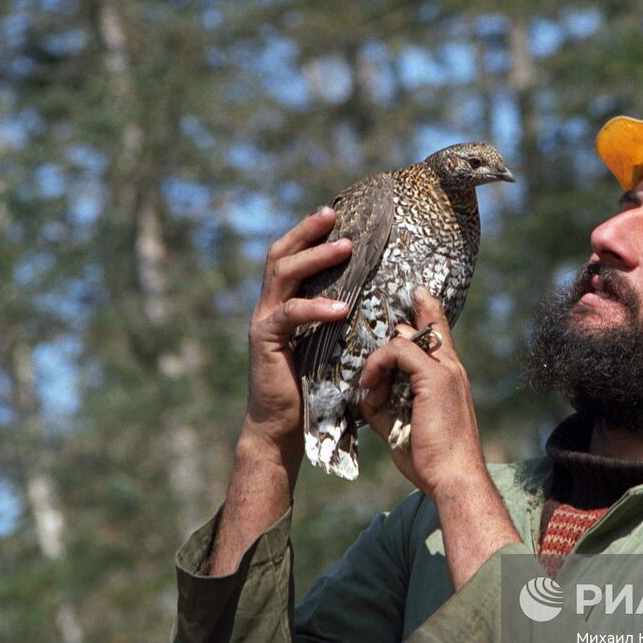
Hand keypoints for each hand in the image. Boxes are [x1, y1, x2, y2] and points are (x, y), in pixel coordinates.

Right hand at [242, 206, 353, 463]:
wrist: (282, 428)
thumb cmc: (313, 388)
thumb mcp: (331, 346)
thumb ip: (341, 320)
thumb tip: (378, 298)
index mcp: (284, 303)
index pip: (292, 258)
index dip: (309, 234)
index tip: (335, 214)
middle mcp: (269, 306)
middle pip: (281, 255)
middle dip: (307, 232)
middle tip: (333, 215)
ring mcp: (264, 322)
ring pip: (283, 276)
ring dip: (315, 258)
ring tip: (345, 249)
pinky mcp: (265, 342)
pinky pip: (288, 315)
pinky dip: (314, 307)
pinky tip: (339, 307)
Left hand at [358, 289, 486, 497]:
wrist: (454, 477)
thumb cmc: (431, 460)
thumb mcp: (401, 427)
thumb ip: (386, 406)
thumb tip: (366, 396)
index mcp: (448, 377)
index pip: (439, 332)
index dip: (427, 309)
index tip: (417, 292)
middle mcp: (451, 367)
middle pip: (423, 326)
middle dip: (393, 331)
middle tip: (368, 349)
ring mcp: (445, 369)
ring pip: (404, 337)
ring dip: (379, 359)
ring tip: (369, 386)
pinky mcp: (435, 376)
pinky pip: (399, 350)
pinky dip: (379, 365)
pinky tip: (370, 387)